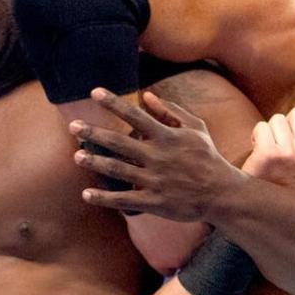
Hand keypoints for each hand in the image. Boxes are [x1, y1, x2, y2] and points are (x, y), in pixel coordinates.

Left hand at [69, 88, 243, 220]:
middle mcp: (157, 157)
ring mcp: (154, 180)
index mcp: (167, 136)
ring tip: (77, 156)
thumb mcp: (196, 129)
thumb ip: (171, 111)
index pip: (135, 115)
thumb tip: (147, 95)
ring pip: (118, 170)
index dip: (114, 103)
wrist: (221, 194)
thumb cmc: (207, 158)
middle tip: (73, 126)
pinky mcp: (153, 202)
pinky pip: (124, 199)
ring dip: (95, 163)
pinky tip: (86, 194)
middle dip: (94, 133)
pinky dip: (104, 198)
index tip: (94, 92)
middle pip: (119, 142)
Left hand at [240, 107, 294, 184]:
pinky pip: (262, 127)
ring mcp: (288, 154)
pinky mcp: (267, 154)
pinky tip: (257, 152)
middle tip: (279, 143)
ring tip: (268, 151)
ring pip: (277, 119)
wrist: (259, 209)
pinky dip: (256, 136)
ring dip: (269, 131)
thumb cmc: (282, 186)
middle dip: (286, 123)